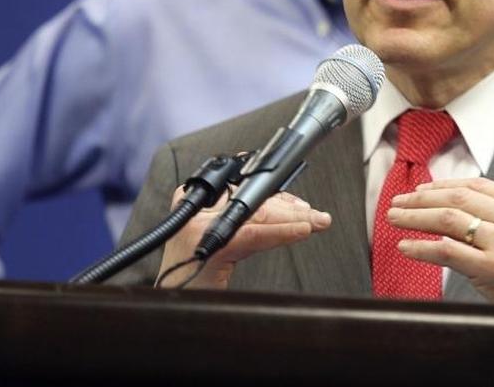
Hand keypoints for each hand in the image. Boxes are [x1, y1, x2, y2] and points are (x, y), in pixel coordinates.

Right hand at [157, 186, 330, 288]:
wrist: (174, 304)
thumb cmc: (195, 275)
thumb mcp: (218, 241)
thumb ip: (241, 222)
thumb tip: (287, 210)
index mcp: (196, 203)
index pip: (242, 189)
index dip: (275, 196)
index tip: (299, 205)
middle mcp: (196, 211)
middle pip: (252, 201)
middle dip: (290, 209)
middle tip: (318, 217)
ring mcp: (201, 228)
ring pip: (258, 215)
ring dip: (293, 219)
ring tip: (318, 222)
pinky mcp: (213, 248)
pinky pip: (255, 235)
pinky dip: (282, 232)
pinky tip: (303, 230)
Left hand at [388, 168, 493, 306]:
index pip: (477, 185)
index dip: (445, 185)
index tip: (422, 189)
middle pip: (458, 198)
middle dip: (422, 198)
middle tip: (398, 201)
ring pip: (448, 220)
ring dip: (415, 217)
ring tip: (394, 218)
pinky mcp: (492, 269)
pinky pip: (447, 251)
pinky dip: (422, 248)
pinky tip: (405, 246)